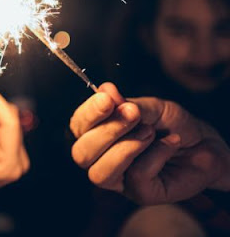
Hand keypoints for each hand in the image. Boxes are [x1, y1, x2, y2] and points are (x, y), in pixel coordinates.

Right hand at [70, 82, 229, 204]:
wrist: (204, 143)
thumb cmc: (171, 124)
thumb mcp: (150, 107)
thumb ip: (126, 103)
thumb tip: (104, 89)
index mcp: (97, 133)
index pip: (77, 127)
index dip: (88, 114)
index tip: (107, 99)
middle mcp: (101, 158)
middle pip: (81, 154)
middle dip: (106, 132)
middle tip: (133, 115)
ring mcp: (119, 179)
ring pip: (100, 173)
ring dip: (126, 148)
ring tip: (150, 132)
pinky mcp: (141, 193)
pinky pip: (137, 177)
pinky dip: (155, 154)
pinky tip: (168, 143)